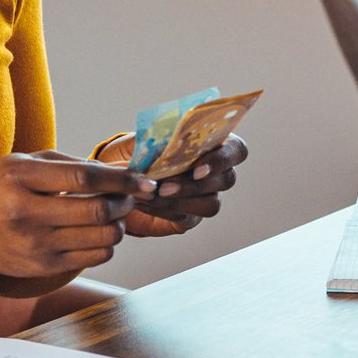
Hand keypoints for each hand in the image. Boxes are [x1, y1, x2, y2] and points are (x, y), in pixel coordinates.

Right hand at [0, 152, 155, 279]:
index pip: (85, 178)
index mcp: (21, 179)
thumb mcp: (22, 164)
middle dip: (124, 203)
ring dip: (119, 225)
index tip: (144, 181)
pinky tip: (99, 233)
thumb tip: (117, 174)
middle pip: (97, 211)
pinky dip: (107, 244)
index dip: (121, 180)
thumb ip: (68, 164)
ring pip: (101, 238)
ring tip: (114, 215)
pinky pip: (94, 258)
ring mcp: (35, 244)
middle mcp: (26, 213)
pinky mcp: (43, 267)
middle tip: (129, 197)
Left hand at [97, 134, 248, 237]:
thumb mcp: (142, 139)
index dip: (222, 160)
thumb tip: (160, 143)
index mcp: (212, 144)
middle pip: (227, 180)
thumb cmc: (137, 152)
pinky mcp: (191, 217)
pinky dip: (162, 211)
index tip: (196, 169)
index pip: (236, 149)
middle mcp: (217, 171)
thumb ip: (155, 138)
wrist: (121, 178)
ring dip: (181, 201)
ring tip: (152, 195)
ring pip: (211, 204)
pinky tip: (143, 203)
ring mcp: (207, 196)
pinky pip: (186, 219)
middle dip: (195, 185)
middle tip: (165, 187)